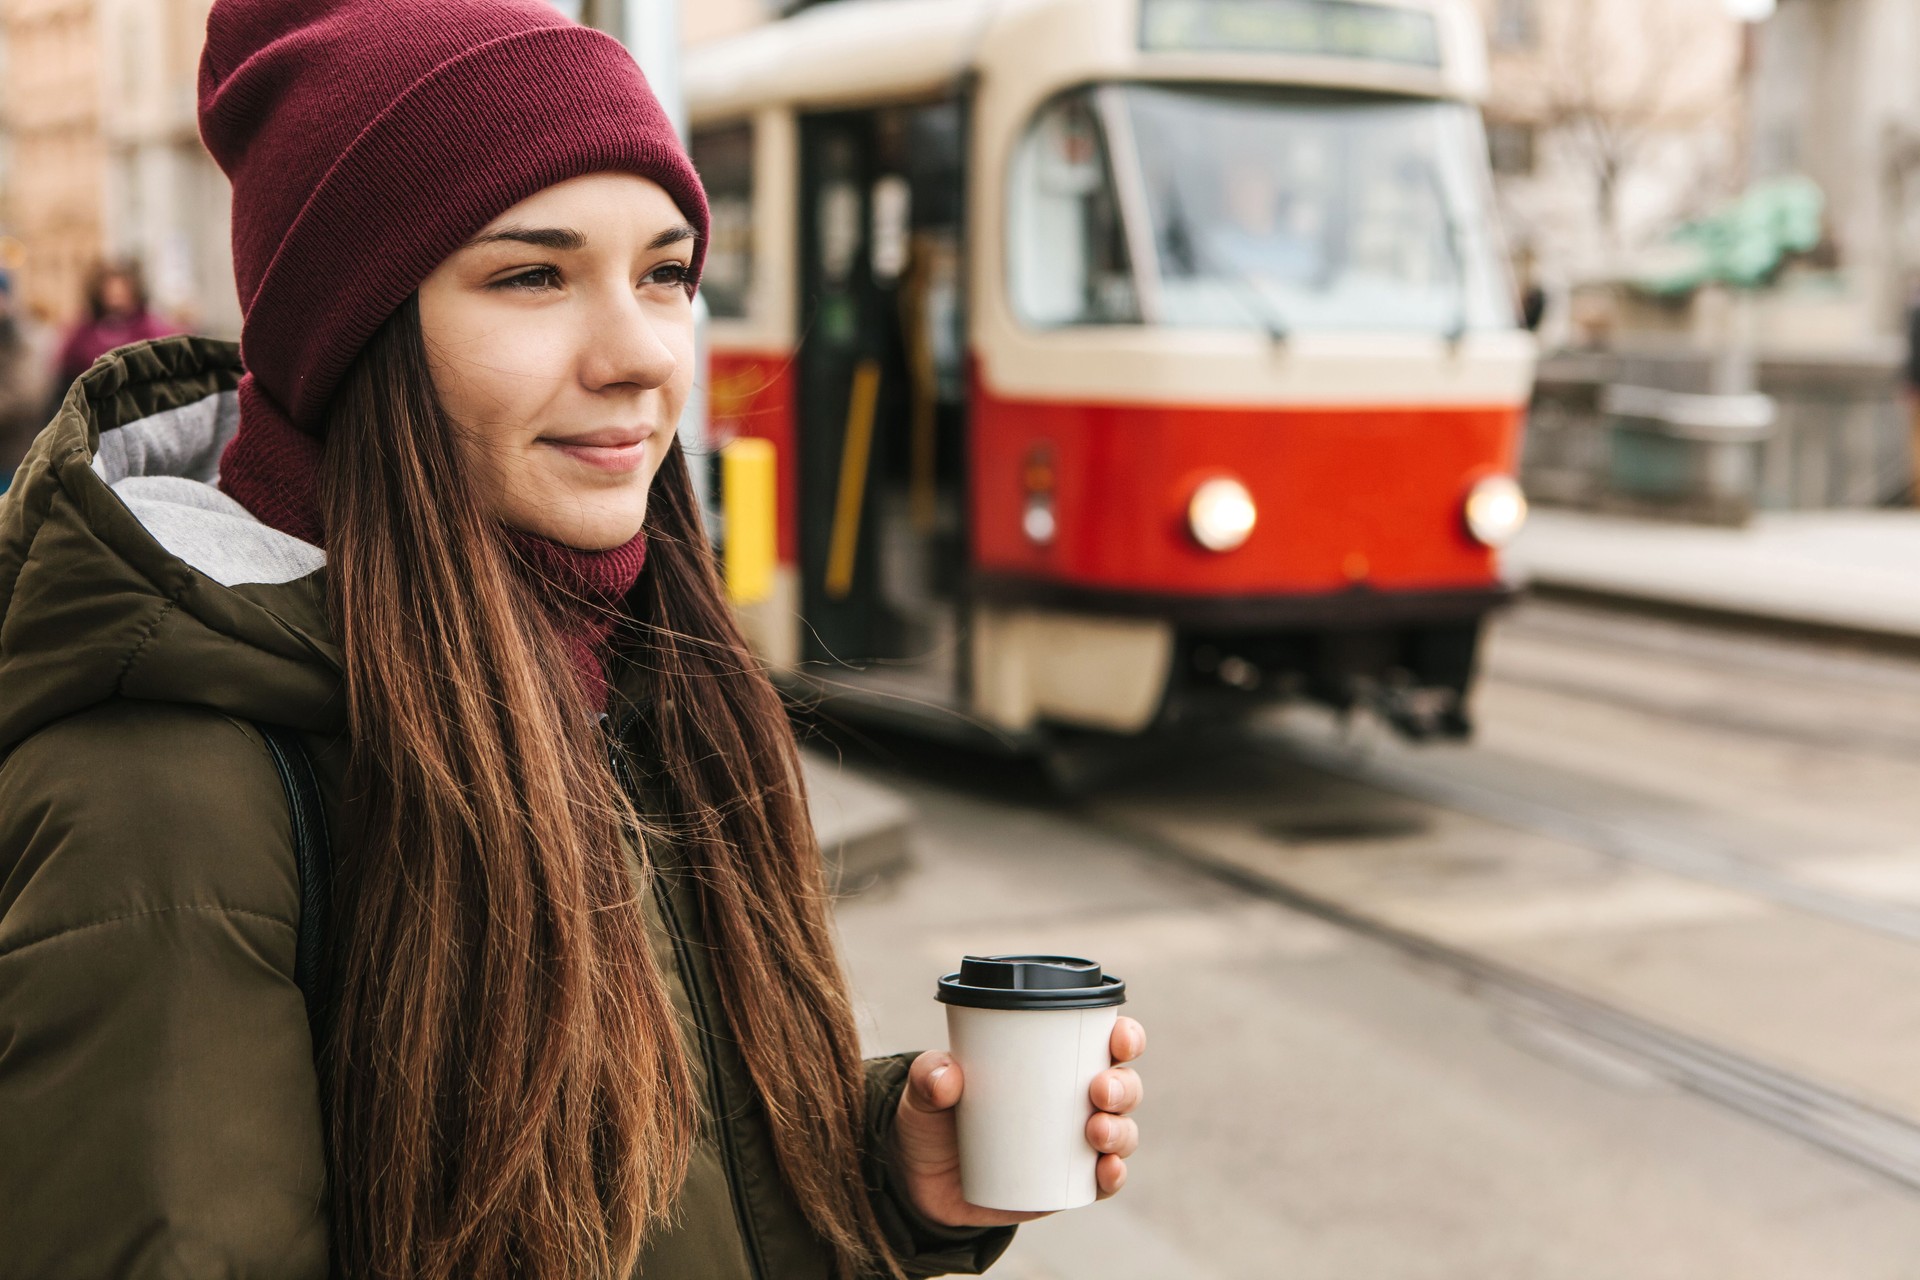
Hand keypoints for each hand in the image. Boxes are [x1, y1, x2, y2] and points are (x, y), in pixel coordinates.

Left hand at [893, 1016, 1145, 1228]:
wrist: (918, 1181)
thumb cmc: (932, 1119)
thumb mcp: (923, 1091)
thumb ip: (928, 1076)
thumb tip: (947, 1078)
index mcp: (1052, 1062)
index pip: (1104, 1042)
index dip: (1125, 1036)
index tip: (1119, 1039)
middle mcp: (1073, 1100)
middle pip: (1123, 1087)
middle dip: (1123, 1086)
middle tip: (1099, 1091)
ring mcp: (1074, 1145)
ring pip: (1122, 1132)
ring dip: (1121, 1130)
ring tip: (1096, 1131)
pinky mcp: (1066, 1185)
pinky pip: (1103, 1182)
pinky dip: (1113, 1176)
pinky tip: (1107, 1171)